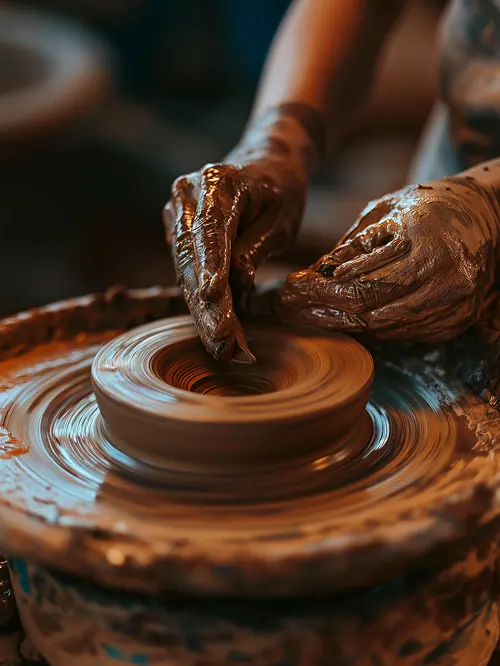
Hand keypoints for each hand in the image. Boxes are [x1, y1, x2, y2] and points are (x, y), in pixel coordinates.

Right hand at [163, 107, 314, 359]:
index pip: (210, 230)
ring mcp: (176, 212)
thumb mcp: (283, 217)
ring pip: (184, 271)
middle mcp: (186, 194)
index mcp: (217, 182)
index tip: (212, 297)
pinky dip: (201, 302)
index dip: (210, 266)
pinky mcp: (175, 231)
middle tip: (224, 345)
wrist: (264, 161)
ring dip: (202, 312)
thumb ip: (257, 247)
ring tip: (222, 348)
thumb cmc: (281, 188)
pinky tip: (216, 330)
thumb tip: (234, 285)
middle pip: (192, 258)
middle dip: (207, 305)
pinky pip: (185, 271)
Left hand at [278, 177, 499, 341]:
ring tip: (306, 316)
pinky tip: (344, 319)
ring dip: (339, 324)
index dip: (316, 291)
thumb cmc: (427, 209)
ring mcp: (451, 304)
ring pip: (381, 327)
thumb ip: (351, 245)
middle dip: (320, 312)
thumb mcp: (385, 212)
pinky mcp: (454, 321)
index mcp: (421, 238)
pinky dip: (369, 327)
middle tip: (288, 309)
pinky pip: (400, 333)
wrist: (486, 218)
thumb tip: (311, 276)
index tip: (288, 291)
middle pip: (367, 309)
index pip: (356, 280)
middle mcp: (441, 275)